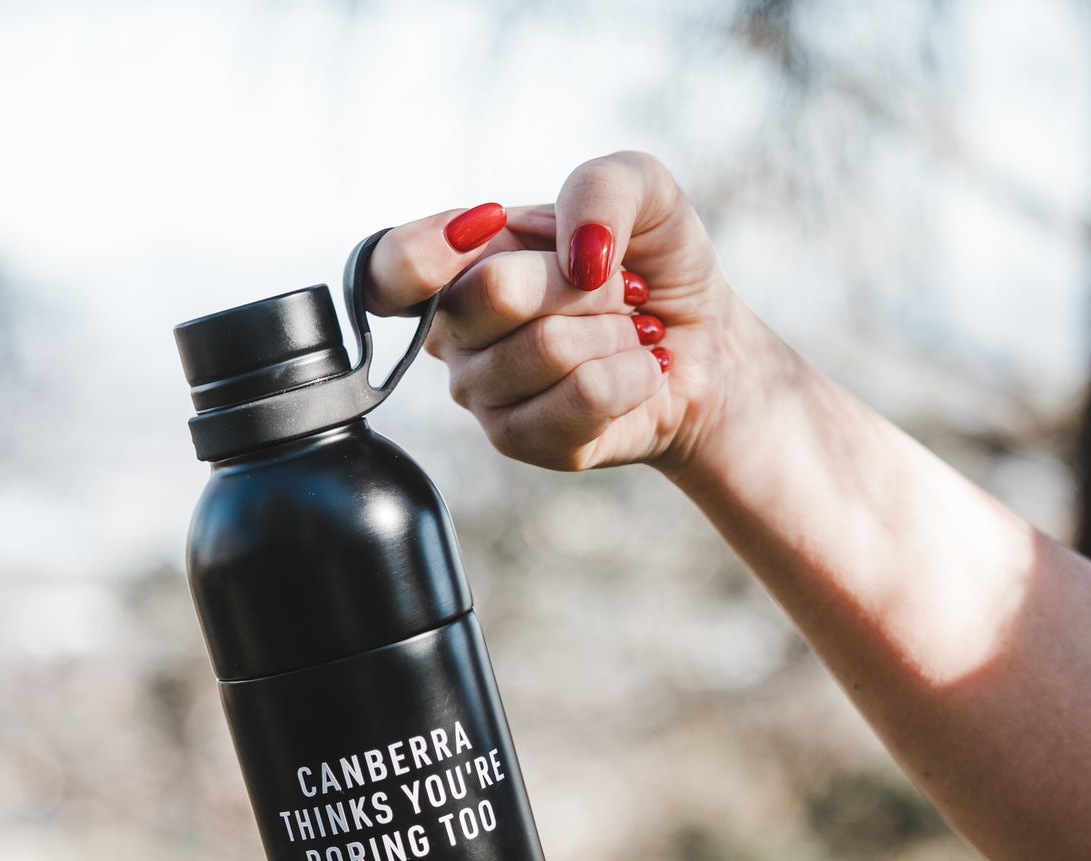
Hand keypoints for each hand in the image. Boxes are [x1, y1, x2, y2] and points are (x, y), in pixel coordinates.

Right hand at [366, 151, 739, 476]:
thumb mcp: (642, 190)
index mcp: (457, 267)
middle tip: (615, 286)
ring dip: (616, 331)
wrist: (703, 346)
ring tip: (629, 332)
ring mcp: (480, 395)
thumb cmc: (653, 264)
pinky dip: (633, 374)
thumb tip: (578, 254)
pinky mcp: (522, 442)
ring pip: (547, 349)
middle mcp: (453, 335)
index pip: (387, 271)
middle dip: (579, 281)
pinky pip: (582, 399)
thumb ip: (602, 187)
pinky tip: (640, 370)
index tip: (487, 227)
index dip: (421, 253)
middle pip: (492, 293)